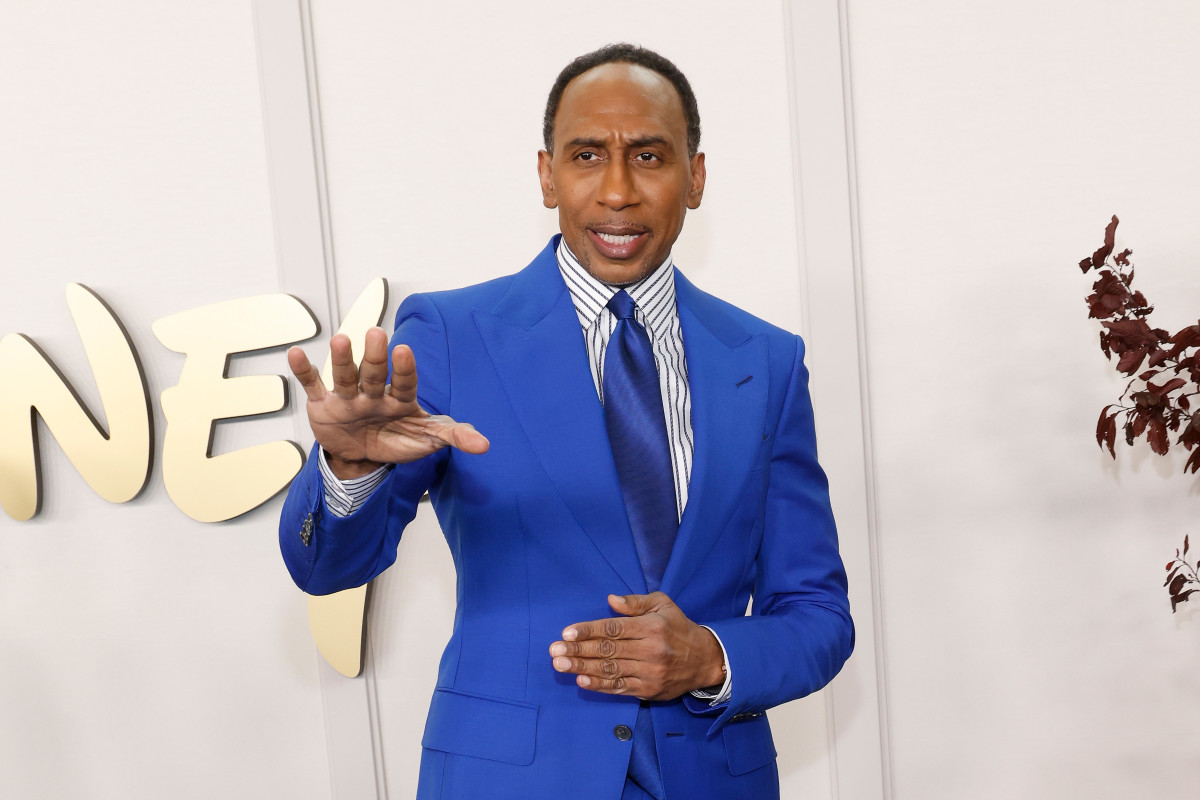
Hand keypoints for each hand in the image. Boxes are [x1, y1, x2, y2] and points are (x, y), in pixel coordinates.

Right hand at [288, 327, 488, 478]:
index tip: (404, 350)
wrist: (362, 457)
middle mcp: (374, 393)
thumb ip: (453, 436)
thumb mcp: (427, 439)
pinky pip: (313, 386)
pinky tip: (296, 354)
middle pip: (375, 373)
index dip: (404, 368)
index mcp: (400, 399)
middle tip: (377, 334)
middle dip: (376, 357)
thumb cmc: (397, 439)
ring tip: (341, 340)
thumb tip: (484, 445)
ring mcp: (348, 398)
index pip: (405, 382)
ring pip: (345, 376)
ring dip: (343, 360)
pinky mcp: (324, 406)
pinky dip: (304, 371)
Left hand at [549, 592, 724, 700]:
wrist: (705, 660)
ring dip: (582, 668)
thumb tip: (611, 599)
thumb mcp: (663, 604)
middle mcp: (649, 650)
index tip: (567, 632)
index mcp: (651, 627)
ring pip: (610, 670)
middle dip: (578, 650)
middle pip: (608, 650)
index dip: (589, 630)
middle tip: (555, 650)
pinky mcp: (648, 689)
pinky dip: (599, 685)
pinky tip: (581, 680)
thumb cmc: (679, 628)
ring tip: (560, 665)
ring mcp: (649, 672)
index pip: (614, 628)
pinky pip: (619, 687)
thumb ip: (636, 602)